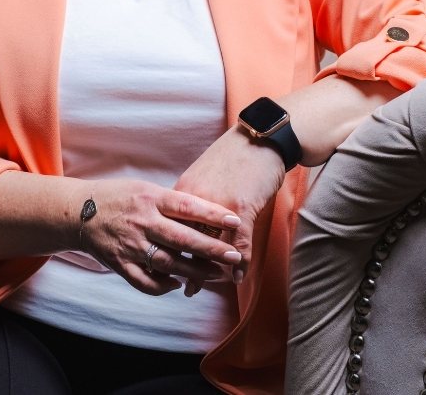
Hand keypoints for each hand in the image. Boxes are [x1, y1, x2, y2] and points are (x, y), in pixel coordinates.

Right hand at [78, 178, 243, 295]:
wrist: (79, 212)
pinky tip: (177, 283)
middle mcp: (141, 222)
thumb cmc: (119, 197)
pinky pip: (145, 282)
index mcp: (149, 198)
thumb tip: (207, 214)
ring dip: (194, 271)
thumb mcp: (145, 188)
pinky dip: (163, 286)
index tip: (235, 221)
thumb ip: (171, 202)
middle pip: (182, 238)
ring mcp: (130, 245)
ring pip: (168, 263)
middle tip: (233, 256)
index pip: (187, 206)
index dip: (212, 214)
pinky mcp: (120, 264)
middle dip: (211, 249)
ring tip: (216, 274)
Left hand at [173, 126, 285, 290]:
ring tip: (206, 287)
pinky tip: (238, 277)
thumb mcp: (202, 177)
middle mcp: (194, 200)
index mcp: (182, 192)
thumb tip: (185, 222)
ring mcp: (217, 206)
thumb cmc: (232, 158)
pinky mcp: (240, 207)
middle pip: (185, 241)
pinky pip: (238, 243)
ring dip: (209, 270)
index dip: (169, 250)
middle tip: (187, 287)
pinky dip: (239, 263)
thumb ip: (192, 200)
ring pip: (210, 246)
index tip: (166, 267)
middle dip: (184, 267)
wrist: (259, 138)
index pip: (169, 228)